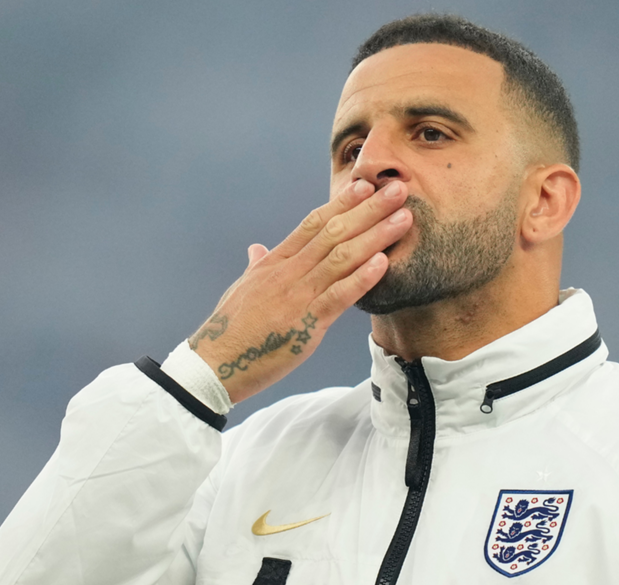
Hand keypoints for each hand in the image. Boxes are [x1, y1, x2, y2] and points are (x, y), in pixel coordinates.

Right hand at [187, 180, 411, 403]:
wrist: (214, 365)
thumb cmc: (229, 329)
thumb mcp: (241, 290)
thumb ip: (257, 266)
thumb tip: (257, 247)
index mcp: (274, 263)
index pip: (313, 224)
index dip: (341, 203)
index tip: (364, 185)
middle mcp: (288, 274)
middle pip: (333, 233)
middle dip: (369, 210)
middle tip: (398, 189)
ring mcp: (297, 297)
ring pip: (341, 258)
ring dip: (375, 236)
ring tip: (404, 218)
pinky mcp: (305, 325)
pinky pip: (337, 297)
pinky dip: (361, 278)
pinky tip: (383, 262)